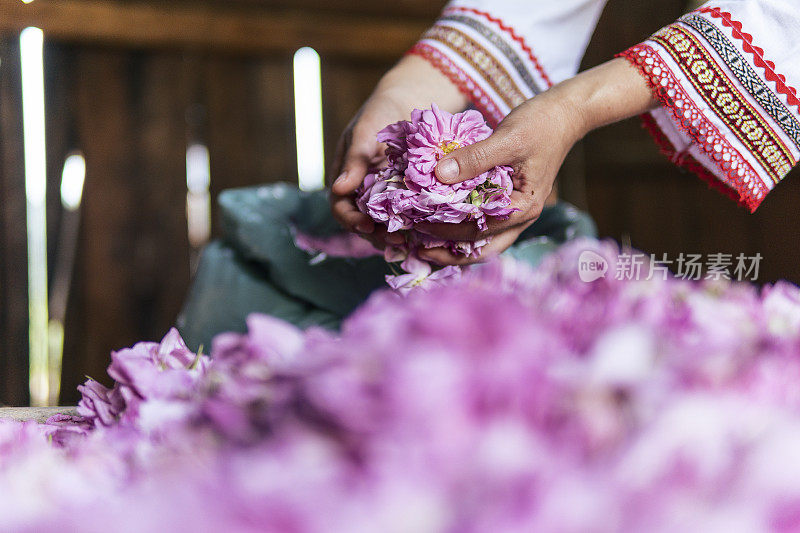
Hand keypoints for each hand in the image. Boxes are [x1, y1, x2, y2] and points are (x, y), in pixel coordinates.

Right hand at [329, 55, 467, 249]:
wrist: (408, 100)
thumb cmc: (380, 111)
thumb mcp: (365, 132)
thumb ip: (354, 160)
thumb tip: (339, 188)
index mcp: (347, 178)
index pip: (341, 208)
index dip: (351, 221)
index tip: (368, 226)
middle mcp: (363, 191)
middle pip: (363, 224)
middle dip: (377, 236)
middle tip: (397, 241)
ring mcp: (385, 195)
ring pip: (385, 225)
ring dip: (396, 236)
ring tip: (413, 243)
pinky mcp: (406, 196)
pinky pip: (407, 216)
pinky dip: (414, 227)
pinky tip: (428, 233)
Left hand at [417, 58, 658, 265]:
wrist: (565, 113)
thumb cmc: (540, 123)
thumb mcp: (507, 138)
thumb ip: (474, 158)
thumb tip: (438, 176)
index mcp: (522, 208)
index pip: (478, 232)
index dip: (445, 233)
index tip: (416, 227)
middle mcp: (521, 217)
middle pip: (481, 248)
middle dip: (448, 253)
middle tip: (416, 250)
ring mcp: (516, 212)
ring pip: (482, 241)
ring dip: (454, 244)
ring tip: (424, 243)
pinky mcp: (510, 202)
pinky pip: (484, 224)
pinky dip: (463, 227)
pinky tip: (441, 222)